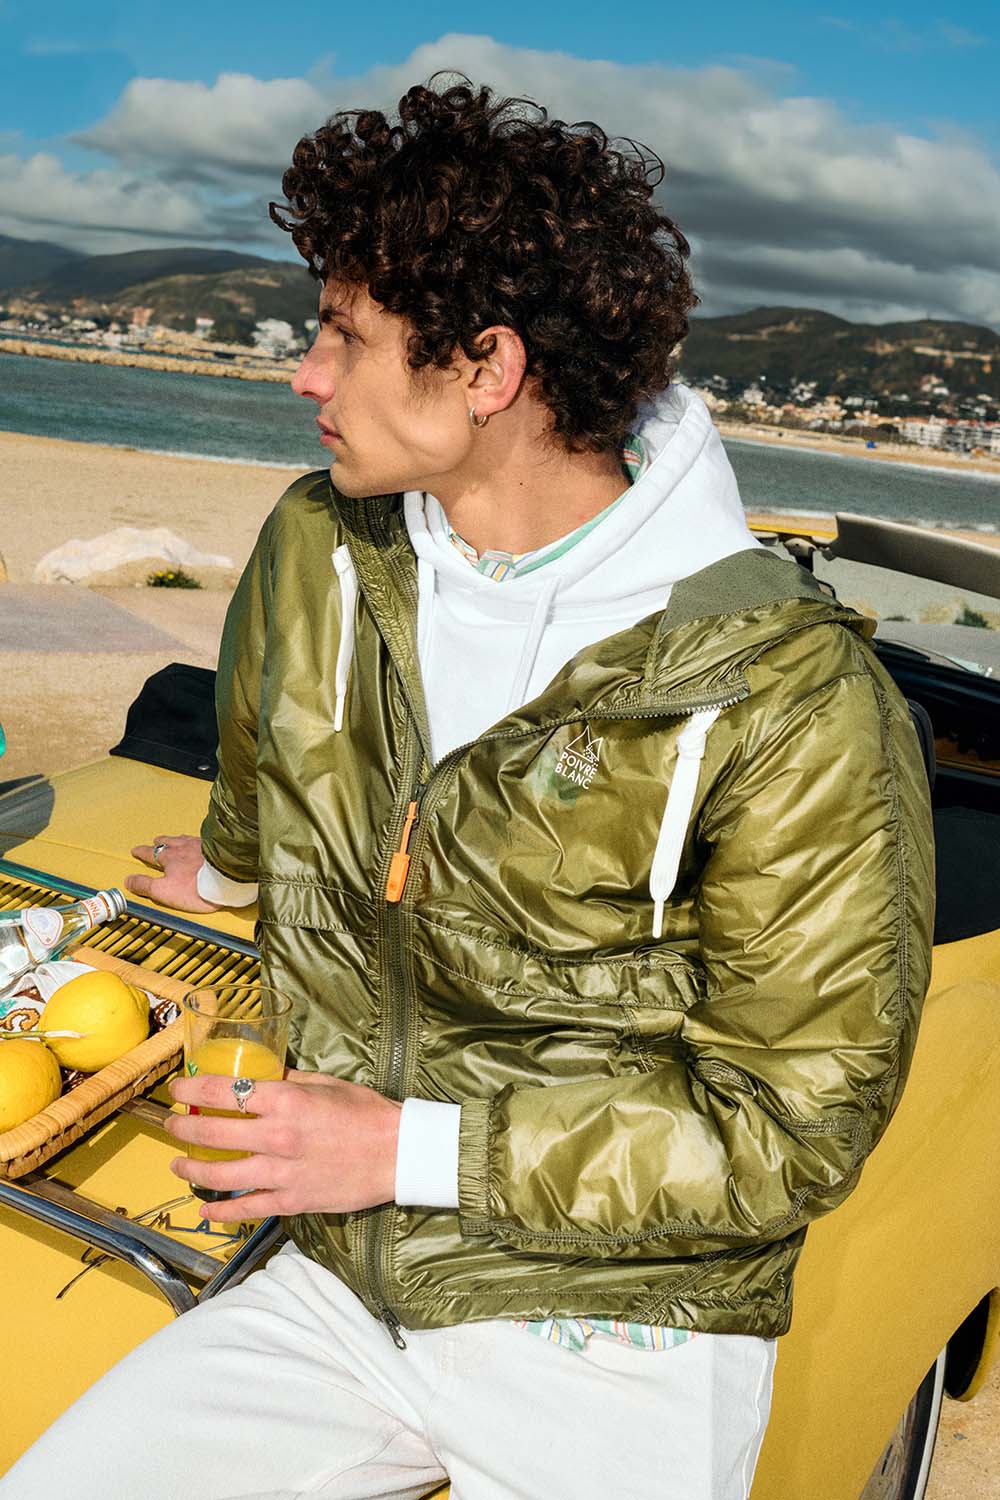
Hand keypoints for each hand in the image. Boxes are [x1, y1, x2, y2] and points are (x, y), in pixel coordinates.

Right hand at [125, 835, 221, 912]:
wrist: (227, 879)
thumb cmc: (196, 887)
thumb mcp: (163, 891)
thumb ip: (145, 886)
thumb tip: (128, 881)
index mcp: (170, 857)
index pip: (151, 853)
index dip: (142, 852)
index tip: (136, 850)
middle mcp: (185, 847)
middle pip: (169, 842)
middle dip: (161, 842)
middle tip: (156, 840)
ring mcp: (202, 846)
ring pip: (186, 839)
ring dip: (179, 839)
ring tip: (177, 838)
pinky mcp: (218, 849)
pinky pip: (205, 840)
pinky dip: (199, 840)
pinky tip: (203, 842)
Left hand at [165, 1068, 402, 1220]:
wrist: (398, 1153)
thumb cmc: (366, 1113)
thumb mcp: (326, 1084)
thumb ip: (289, 1080)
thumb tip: (259, 1074)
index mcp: (286, 1100)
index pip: (225, 1091)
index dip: (193, 1088)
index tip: (178, 1088)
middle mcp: (277, 1136)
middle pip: (213, 1132)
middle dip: (183, 1127)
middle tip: (172, 1124)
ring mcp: (282, 1172)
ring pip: (221, 1175)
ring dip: (192, 1170)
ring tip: (178, 1165)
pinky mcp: (292, 1200)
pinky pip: (248, 1208)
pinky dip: (222, 1212)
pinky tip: (206, 1211)